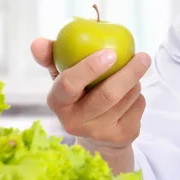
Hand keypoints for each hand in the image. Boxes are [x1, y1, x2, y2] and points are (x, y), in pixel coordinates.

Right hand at [30, 38, 150, 148]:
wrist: (97, 136)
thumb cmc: (79, 96)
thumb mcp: (63, 77)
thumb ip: (52, 57)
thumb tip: (37, 42)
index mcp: (58, 103)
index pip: (69, 84)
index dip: (90, 67)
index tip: (110, 52)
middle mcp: (76, 122)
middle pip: (108, 94)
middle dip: (129, 72)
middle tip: (142, 56)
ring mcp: (100, 132)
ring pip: (127, 97)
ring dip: (135, 81)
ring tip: (131, 74)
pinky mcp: (122, 137)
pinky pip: (138, 106)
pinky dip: (139, 95)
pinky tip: (132, 94)